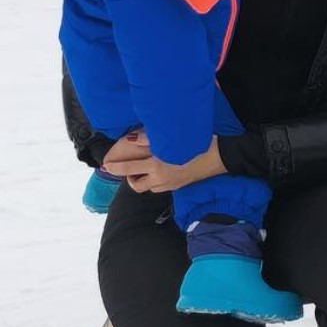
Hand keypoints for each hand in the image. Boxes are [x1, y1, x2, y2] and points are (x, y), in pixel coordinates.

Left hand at [102, 132, 225, 192]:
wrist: (221, 156)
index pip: (129, 168)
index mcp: (157, 165)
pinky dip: (155, 181)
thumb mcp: (174, 138)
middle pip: (135, 185)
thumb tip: (130, 139)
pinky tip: (161, 171)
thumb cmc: (198, 143)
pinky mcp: (179, 186)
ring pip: (148, 188)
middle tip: (129, 169)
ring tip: (145, 169)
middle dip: (129, 178)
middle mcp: (161, 178)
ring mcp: (171, 185)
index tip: (105, 165)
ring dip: (142, 180)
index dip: (115, 167)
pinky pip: (160, 187)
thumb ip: (149, 139)